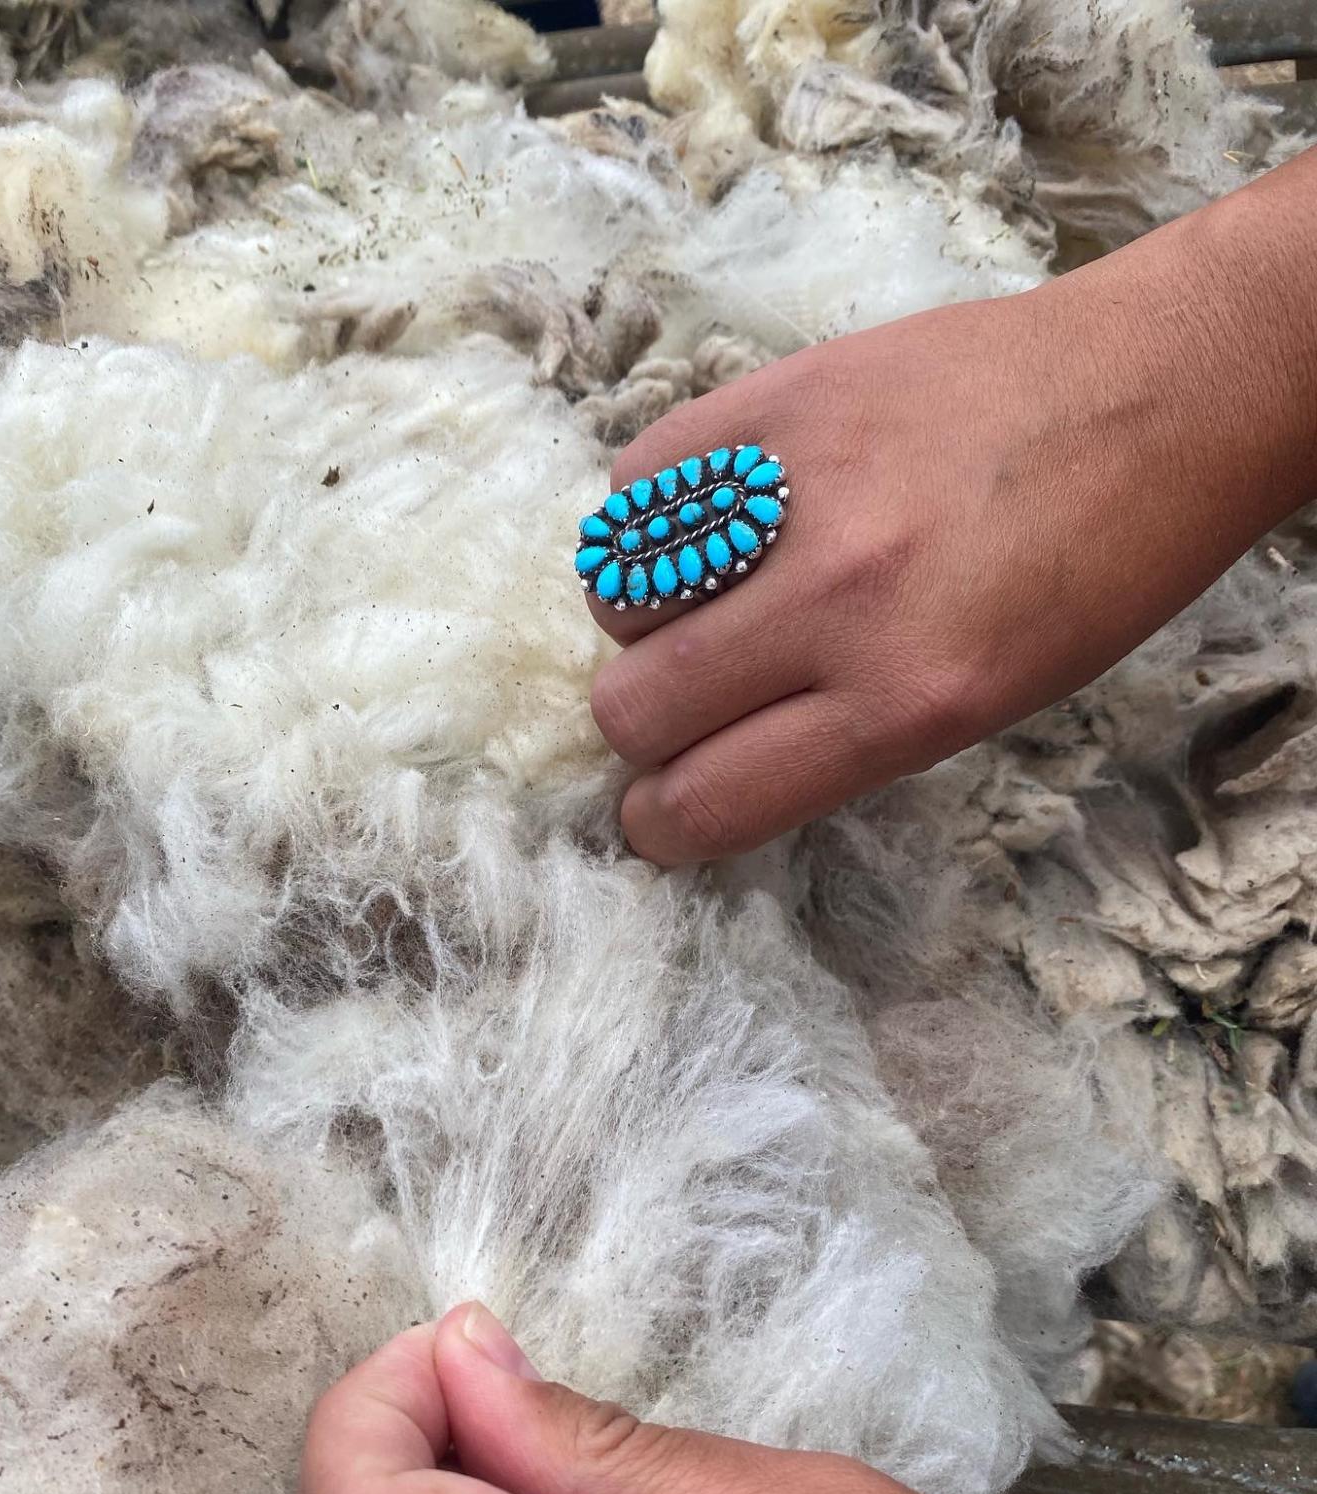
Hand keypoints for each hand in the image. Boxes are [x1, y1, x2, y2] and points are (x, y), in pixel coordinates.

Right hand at [587, 148, 1316, 862]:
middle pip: (634, 705)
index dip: (663, 823)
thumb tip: (712, 763)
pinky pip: (636, 479)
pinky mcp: (778, 393)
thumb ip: (842, 738)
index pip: (707, 799)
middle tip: (686, 703)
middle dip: (645, 726)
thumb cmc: (1096, 567)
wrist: (1162, 388)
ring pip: (614, 594)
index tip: (663, 812)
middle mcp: (839, 600)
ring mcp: (797, 487)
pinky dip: (648, 515)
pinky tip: (704, 516)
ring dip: (644, 617)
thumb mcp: (991, 702)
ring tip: (705, 594)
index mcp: (906, 700)